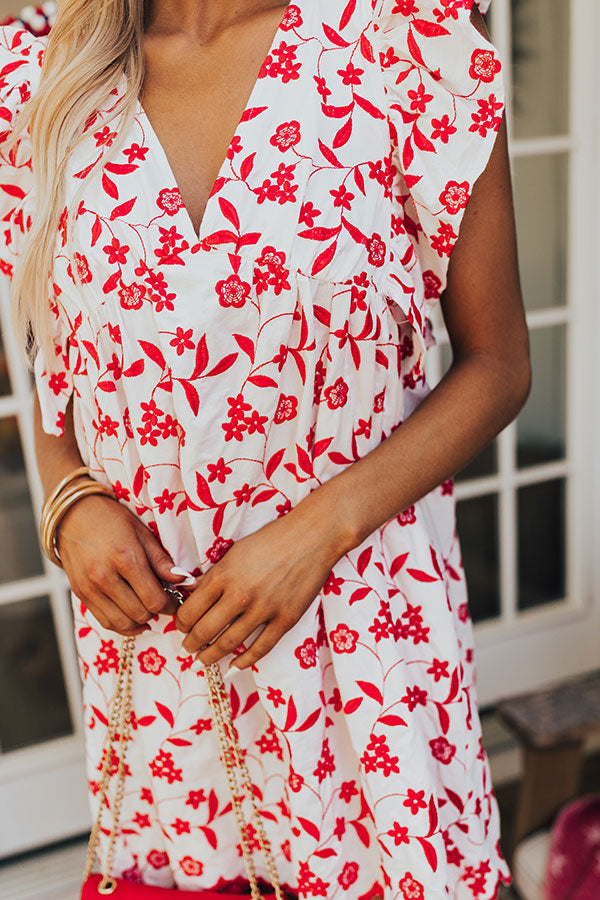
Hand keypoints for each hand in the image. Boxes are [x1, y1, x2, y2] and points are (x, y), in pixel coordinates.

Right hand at [57, 490, 186, 635]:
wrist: (73, 515)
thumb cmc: (111, 519)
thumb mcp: (142, 533)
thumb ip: (161, 561)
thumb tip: (184, 580)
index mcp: (125, 558)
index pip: (154, 599)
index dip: (171, 606)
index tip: (176, 602)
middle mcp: (104, 577)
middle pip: (140, 613)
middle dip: (157, 612)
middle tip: (164, 602)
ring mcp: (89, 588)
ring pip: (122, 623)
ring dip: (140, 621)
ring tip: (149, 609)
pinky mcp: (80, 594)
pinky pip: (105, 621)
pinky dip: (122, 625)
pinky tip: (133, 618)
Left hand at [175, 507, 345, 670]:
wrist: (311, 537)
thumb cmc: (271, 539)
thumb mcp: (234, 552)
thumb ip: (214, 576)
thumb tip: (193, 597)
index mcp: (223, 575)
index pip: (191, 610)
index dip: (182, 624)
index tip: (182, 628)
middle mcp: (240, 595)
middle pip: (205, 631)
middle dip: (191, 644)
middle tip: (187, 649)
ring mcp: (264, 609)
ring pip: (229, 643)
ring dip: (211, 656)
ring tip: (203, 661)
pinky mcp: (285, 619)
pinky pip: (261, 648)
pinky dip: (244, 661)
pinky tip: (234, 666)